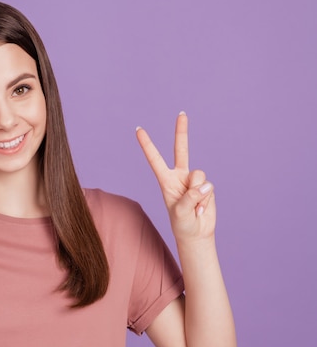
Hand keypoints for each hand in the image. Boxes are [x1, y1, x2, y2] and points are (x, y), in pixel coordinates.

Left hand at [136, 112, 215, 240]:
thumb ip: (190, 197)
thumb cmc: (182, 223)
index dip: (147, 145)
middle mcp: (179, 176)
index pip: (155, 159)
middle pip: (181, 150)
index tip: (138, 129)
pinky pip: (209, 187)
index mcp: (165, 180)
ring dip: (198, 193)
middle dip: (181, 131)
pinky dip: (205, 199)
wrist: (197, 233)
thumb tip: (204, 185)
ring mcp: (194, 180)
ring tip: (194, 207)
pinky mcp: (207, 186)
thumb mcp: (180, 212)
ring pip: (199, 175)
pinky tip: (201, 208)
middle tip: (181, 113)